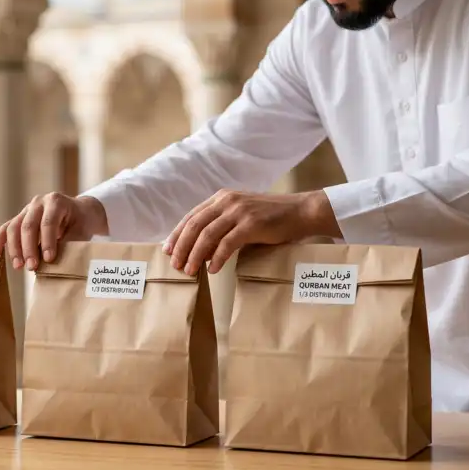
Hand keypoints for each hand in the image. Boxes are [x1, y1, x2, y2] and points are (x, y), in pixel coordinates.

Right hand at [0, 193, 108, 269]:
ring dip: (14, 248)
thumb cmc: (81, 222)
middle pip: (28, 225)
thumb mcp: (82, 231)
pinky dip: (0, 239)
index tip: (49, 259)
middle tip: (32, 267)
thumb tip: (58, 262)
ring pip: (14, 227)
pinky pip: (7, 228)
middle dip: (29, 248)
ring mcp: (27, 209)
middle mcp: (39, 203)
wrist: (79, 212)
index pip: (48, 222)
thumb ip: (70, 243)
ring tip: (18, 266)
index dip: (48, 242)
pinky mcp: (20, 218)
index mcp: (56, 201)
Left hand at [163, 189, 340, 274]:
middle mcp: (227, 201)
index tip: (168, 251)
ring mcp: (239, 211)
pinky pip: (227, 243)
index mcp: (222, 198)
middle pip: (195, 226)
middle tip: (176, 265)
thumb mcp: (241, 217)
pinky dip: (216, 258)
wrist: (300, 212)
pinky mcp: (251, 224)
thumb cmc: (270, 218)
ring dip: (195, 255)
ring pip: (207, 235)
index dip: (177, 235)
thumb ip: (221, 227)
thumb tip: (199, 251)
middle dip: (182, 247)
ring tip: (190, 271)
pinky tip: (212, 270)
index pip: (191, 216)